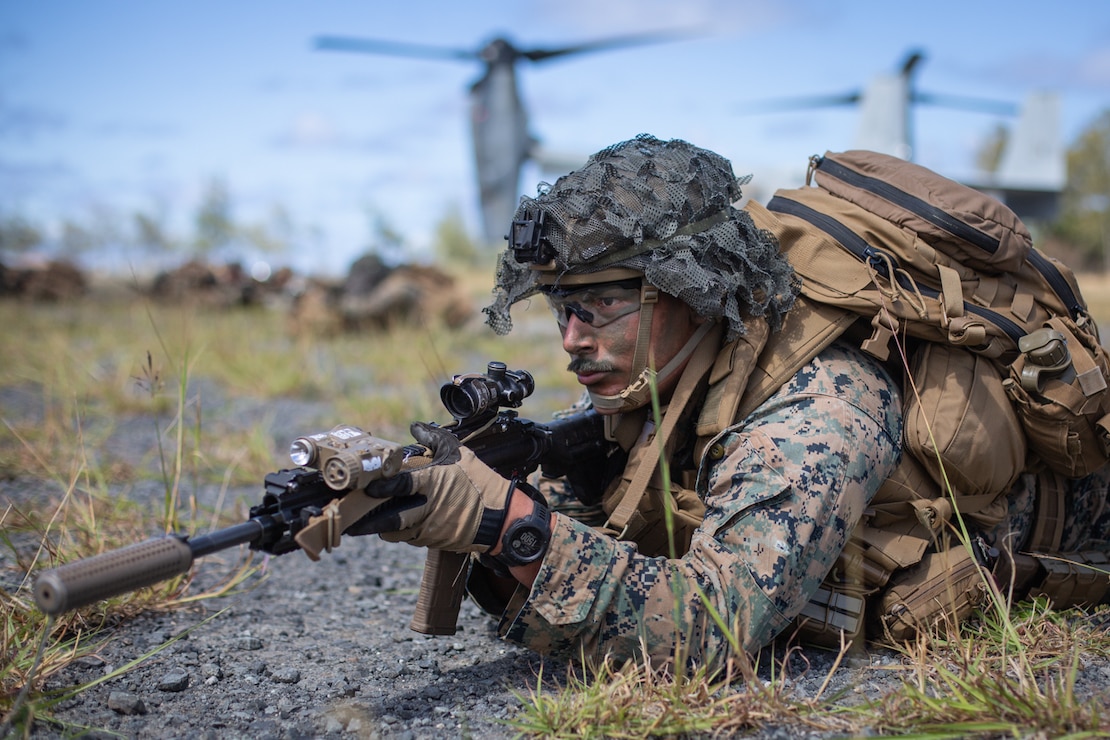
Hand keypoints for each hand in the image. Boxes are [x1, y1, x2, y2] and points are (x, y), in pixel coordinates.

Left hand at [344, 422, 514, 552]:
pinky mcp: (434, 541)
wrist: (500, 517)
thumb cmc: (480, 482)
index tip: (367, 489)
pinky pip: (410, 538)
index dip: (382, 487)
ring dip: (382, 527)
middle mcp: (428, 507)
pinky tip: (395, 525)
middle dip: (368, 520)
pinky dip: (401, 532)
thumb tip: (414, 428)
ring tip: (366, 522)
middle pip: (391, 518)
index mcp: (433, 482)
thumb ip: (434, 439)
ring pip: (397, 531)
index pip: (401, 485)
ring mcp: (430, 527)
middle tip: (350, 518)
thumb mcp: (460, 453)